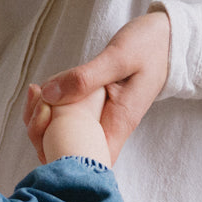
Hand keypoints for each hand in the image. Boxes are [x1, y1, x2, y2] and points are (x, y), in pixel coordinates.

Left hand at [25, 9, 170, 163]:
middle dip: (40, 136)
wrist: (165, 39)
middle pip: (66, 153)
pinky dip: (47, 108)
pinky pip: (62, 118)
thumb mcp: (118, 57)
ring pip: (60, 137)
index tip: (44, 131)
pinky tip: (43, 89)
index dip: (59, 159)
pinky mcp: (89, 110)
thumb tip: (49, 95)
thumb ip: (85, 78)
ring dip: (39, 120)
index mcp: (117, 125)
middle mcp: (105, 129)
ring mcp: (96, 121)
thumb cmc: (148, 47)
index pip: (87, 163)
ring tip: (37, 92)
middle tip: (37, 103)